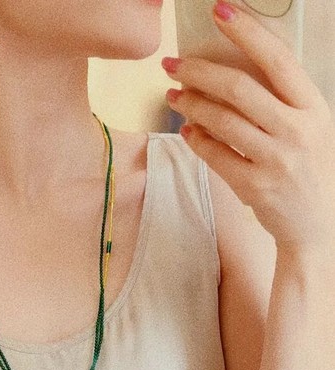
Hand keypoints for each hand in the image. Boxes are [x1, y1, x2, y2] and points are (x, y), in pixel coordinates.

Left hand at [162, 1, 334, 249]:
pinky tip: (186, 130)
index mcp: (313, 107)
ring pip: (223, 122)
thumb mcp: (309, 127)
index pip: (277, 58)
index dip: (247, 31)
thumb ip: (281, 101)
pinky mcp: (256, 187)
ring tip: (172, 95)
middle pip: (240, 88)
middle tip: (173, 63)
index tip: (220, 11)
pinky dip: (197, 140)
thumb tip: (233, 69)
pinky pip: (216, 157)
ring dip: (191, 105)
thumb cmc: (308, 169)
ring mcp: (276, 160)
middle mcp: (297, 131)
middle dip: (200, 71)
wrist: (317, 226)